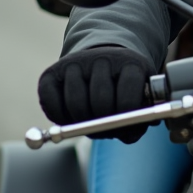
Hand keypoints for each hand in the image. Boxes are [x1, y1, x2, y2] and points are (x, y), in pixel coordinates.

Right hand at [37, 46, 154, 142]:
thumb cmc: (124, 89)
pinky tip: (71, 118)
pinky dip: (60, 120)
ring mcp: (74, 63)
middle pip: (101, 101)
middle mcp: (102, 57)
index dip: (126, 118)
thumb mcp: (140, 98)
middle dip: (103, 125)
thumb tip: (128, 135)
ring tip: (91, 125)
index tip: (125, 130)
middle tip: (104, 133)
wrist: (101, 65)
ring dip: (82, 124)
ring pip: (75, 104)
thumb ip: (141, 118)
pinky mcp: (50, 74)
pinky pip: (51, 105)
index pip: (128, 93)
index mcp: (130, 63)